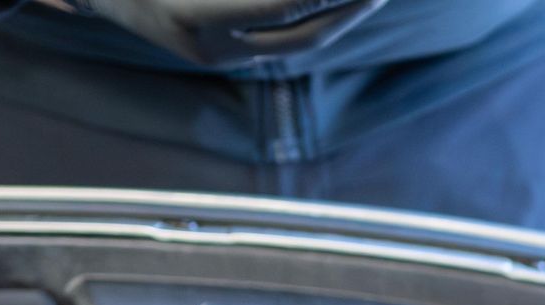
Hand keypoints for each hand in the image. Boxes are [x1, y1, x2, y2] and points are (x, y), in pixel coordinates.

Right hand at [71, 0, 383, 65]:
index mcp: (194, 18)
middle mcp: (211, 47)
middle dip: (350, 8)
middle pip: (304, 34)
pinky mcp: (227, 58)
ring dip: (341, 17)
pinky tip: (340, 4)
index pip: (284, 5)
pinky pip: (284, 42)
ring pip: (300, 44)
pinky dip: (316, 21)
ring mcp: (221, 58)